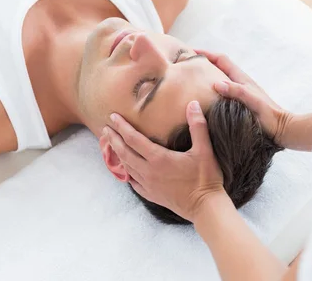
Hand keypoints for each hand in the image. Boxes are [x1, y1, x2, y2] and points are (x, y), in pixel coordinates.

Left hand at [105, 101, 224, 222]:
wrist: (205, 208)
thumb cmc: (206, 178)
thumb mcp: (204, 150)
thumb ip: (197, 126)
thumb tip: (193, 104)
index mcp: (158, 158)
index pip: (133, 139)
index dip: (122, 126)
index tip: (112, 116)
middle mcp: (148, 171)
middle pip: (124, 152)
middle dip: (113, 139)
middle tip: (105, 129)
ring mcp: (148, 184)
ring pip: (126, 167)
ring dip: (117, 154)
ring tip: (111, 144)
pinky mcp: (151, 195)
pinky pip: (132, 182)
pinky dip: (126, 172)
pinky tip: (125, 169)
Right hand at [196, 49, 292, 146]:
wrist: (281, 129)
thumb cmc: (269, 115)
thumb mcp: (253, 101)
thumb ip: (237, 91)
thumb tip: (216, 83)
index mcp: (241, 78)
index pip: (221, 60)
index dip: (206, 53)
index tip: (190, 52)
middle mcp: (237, 83)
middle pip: (217, 67)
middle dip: (202, 63)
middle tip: (185, 66)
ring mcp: (237, 93)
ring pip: (217, 80)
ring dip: (204, 77)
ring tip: (188, 81)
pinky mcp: (236, 104)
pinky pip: (218, 93)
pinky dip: (208, 91)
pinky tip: (200, 99)